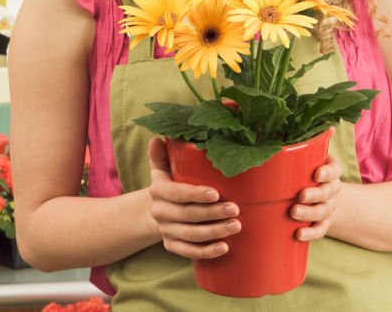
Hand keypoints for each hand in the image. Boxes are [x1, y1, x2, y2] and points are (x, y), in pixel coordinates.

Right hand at [147, 137, 240, 258]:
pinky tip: (224, 247)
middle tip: (236, 209)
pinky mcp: (173, 246)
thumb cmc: (169, 183)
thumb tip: (158, 138)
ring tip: (236, 226)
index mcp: (158, 190)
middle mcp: (160, 212)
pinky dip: (206, 252)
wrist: (154, 211)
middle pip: (188, 215)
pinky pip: (189, 252)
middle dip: (213, 213)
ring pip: (191, 235)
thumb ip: (161, 155)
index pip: (176, 193)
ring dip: (214, 232)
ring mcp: (166, 231)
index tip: (216, 193)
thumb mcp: (162, 168)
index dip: (195, 194)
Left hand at [290, 154, 342, 241]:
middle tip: (301, 195)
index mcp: (329, 172)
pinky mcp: (323, 223)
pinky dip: (311, 233)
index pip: (334, 170)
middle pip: (328, 191)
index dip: (328, 172)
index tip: (317, 174)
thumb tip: (272, 143)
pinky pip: (320, 230)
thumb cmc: (305, 175)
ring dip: (309, 213)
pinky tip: (299, 234)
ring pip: (323, 211)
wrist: (323, 199)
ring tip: (294, 212)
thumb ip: (293, 154)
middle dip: (315, 194)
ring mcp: (328, 207)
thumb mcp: (304, 163)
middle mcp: (331, 189)